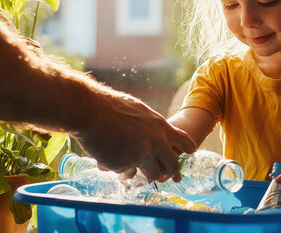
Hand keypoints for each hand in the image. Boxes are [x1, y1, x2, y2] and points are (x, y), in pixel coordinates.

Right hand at [75, 91, 195, 181]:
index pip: (184, 140)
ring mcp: (141, 154)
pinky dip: (121, 170)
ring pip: (152, 174)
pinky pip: (128, 174)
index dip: (187, 148)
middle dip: (168, 172)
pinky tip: (111, 161)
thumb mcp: (138, 111)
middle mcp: (155, 141)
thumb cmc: (109, 107)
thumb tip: (154, 136)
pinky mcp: (126, 164)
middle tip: (161, 175)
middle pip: (172, 166)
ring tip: (132, 169)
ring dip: (143, 173)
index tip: (190, 153)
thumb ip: (149, 126)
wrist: (90, 110)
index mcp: (160, 126)